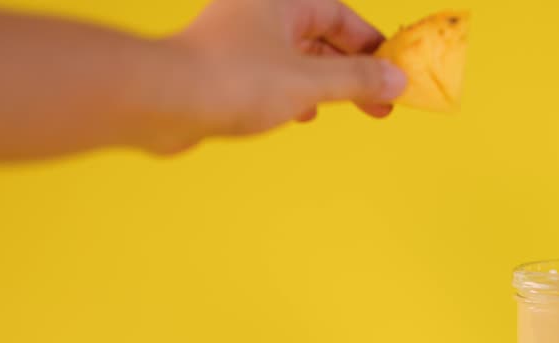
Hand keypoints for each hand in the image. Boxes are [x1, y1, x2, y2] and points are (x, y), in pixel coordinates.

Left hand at [171, 0, 405, 143]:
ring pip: (297, 58)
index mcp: (281, 1)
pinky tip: (302, 114)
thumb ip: (357, 81)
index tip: (394, 73)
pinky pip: (272, 75)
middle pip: (321, 37)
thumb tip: (397, 80)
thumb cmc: (233, 80)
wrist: (161, 101)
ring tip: (350, 109)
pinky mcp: (223, 68)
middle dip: (353, 70)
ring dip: (326, 83)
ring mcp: (239, 40)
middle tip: (381, 101)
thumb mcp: (309, 83)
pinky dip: (295, 93)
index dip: (371, 46)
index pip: (340, 17)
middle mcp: (259, 13)